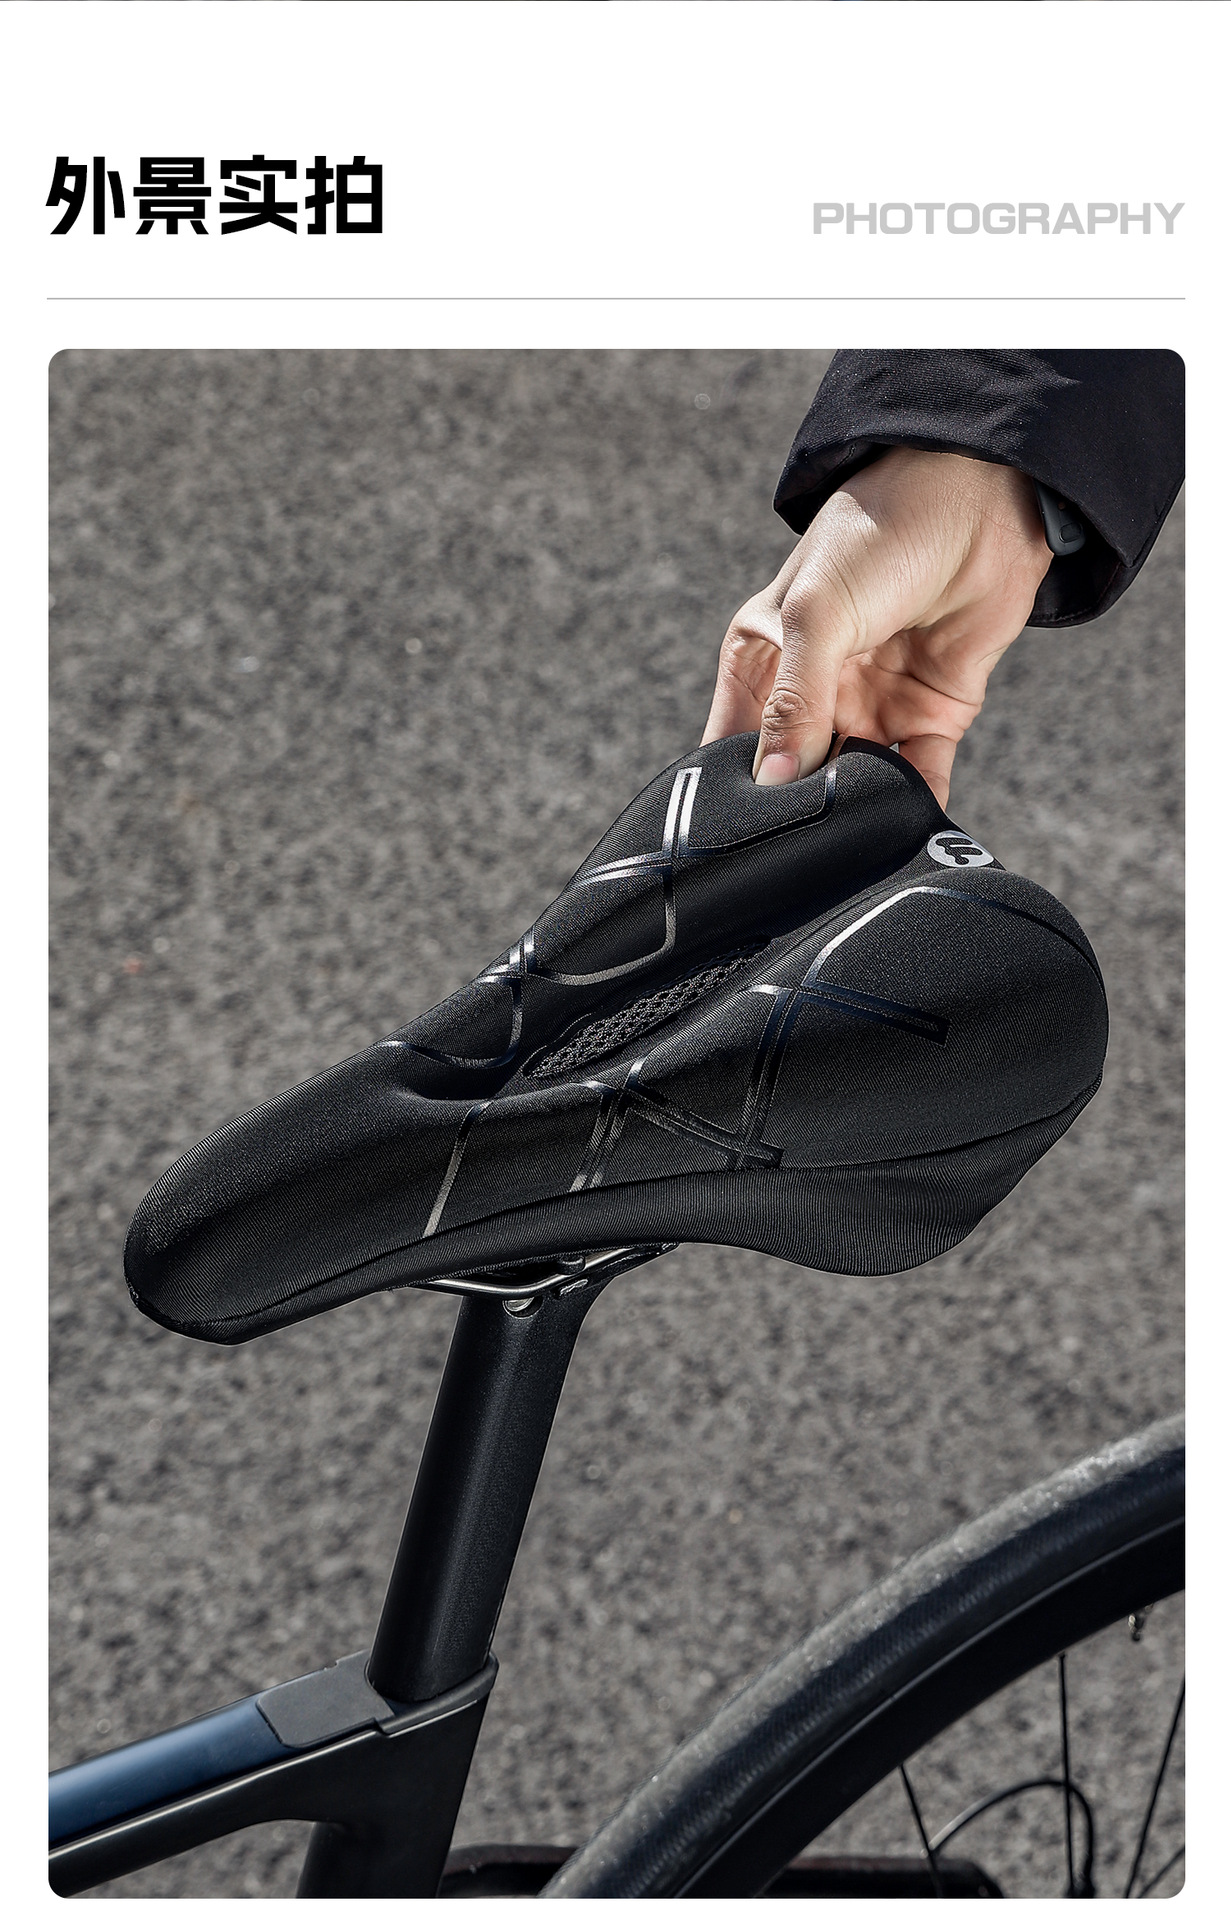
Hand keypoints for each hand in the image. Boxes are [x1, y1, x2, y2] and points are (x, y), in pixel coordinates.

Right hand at [701, 448, 1053, 808]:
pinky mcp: (930, 714)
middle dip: (794, 809)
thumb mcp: (815, 614)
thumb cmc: (880, 530)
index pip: (731, 743)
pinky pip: (917, 775)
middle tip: (795, 843)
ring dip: (852, 808)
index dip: (730, 788)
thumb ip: (792, 702)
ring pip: (853, 783)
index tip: (735, 831)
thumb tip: (774, 781)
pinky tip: (902, 822)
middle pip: (793, 774)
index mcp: (763, 660)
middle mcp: (813, 689)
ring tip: (847, 833)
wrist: (982, 497)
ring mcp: (872, 705)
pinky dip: (912, 801)